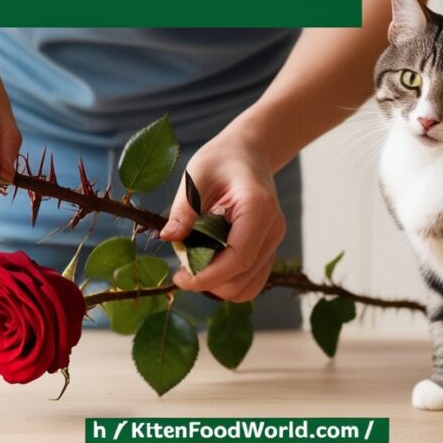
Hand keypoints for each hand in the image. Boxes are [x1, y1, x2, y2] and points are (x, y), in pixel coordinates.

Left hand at [159, 134, 285, 301]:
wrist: (248, 155)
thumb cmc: (221, 161)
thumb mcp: (196, 176)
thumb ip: (184, 209)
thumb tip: (169, 238)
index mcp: (258, 208)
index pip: (237, 258)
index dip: (207, 276)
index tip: (179, 277)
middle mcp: (273, 229)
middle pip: (242, 279)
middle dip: (208, 283)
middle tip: (180, 271)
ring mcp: (273, 242)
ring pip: (248, 287)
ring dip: (218, 286)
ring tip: (193, 267)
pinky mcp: (268, 250)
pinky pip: (250, 281)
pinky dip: (227, 282)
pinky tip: (208, 265)